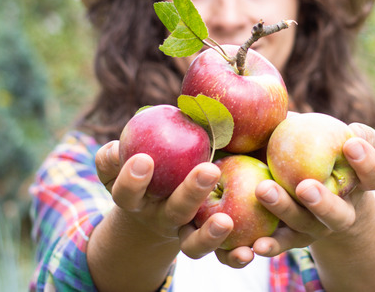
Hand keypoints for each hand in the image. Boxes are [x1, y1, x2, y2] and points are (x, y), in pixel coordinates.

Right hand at [95, 141, 235, 258]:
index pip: (126, 191)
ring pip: (192, 244)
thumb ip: (131, 140)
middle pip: (173, 211)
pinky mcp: (205, 245)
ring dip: (208, 235)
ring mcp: (183, 234)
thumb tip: (142, 116)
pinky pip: (220, 256)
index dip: (131, 179)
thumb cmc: (147, 166)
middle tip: (209, 170)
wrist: (157, 205)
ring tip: (226, 222)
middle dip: (189, 193)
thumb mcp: (132, 156)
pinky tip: (248, 252)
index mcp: (136, 199)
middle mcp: (160, 217)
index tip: (144, 159)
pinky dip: (232, 257)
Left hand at [244, 123, 374, 257]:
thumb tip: (293, 110)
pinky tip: (254, 244)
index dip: (367, 161)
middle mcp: (343, 212)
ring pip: (305, 225)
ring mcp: (319, 229)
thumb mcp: (329, 137)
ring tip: (263, 190)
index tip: (350, 143)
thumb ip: (322, 124)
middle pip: (339, 214)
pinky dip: (270, 245)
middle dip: (323, 202)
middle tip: (305, 186)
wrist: (317, 194)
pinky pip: (282, 243)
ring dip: (285, 209)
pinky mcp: (294, 239)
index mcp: (360, 184)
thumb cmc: (324, 152)